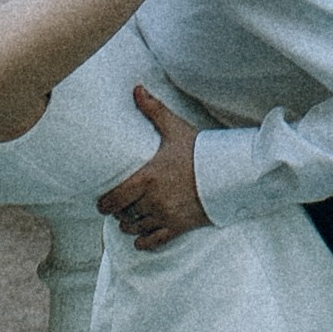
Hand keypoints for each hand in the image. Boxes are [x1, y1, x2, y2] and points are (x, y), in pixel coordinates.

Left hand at [99, 89, 210, 248]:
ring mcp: (166, 216)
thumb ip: (154, 110)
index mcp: (148, 178)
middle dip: (119, 213)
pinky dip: (143, 242)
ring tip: (129, 220)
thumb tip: (136, 88)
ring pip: (135, 228)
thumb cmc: (202, 151)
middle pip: (124, 214)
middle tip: (119, 208)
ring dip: (129, 226)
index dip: (104, 204)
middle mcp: (153, 200)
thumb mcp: (176, 129)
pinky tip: (139, 239)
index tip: (101, 204)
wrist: (231, 174)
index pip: (114, 198)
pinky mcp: (179, 227)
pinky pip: (154, 242)